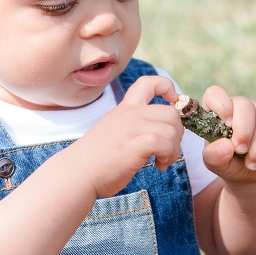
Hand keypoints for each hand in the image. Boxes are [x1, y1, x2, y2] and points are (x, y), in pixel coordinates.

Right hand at [75, 76, 183, 197]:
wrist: (77, 172)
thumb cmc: (97, 158)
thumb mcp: (114, 129)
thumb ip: (133, 124)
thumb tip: (160, 129)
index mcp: (125, 108)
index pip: (148, 82)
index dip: (167, 87)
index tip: (172, 104)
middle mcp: (129, 114)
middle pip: (170, 112)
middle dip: (177, 133)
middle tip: (168, 148)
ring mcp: (130, 128)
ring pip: (171, 129)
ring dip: (174, 149)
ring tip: (163, 161)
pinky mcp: (133, 145)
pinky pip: (164, 143)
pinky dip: (168, 156)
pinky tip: (159, 166)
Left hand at [199, 86, 255, 182]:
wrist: (251, 174)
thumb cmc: (227, 163)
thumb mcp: (215, 163)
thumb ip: (214, 156)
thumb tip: (227, 146)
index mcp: (216, 111)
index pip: (215, 94)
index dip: (221, 106)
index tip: (227, 126)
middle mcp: (238, 106)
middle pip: (244, 106)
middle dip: (244, 132)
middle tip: (241, 151)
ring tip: (253, 165)